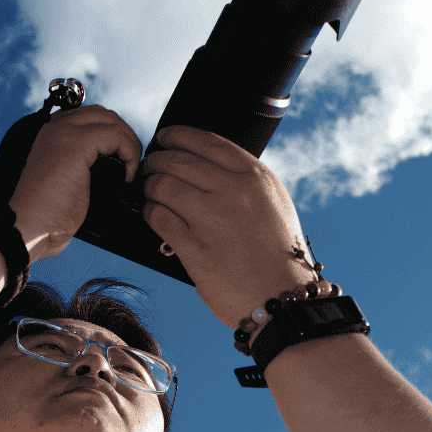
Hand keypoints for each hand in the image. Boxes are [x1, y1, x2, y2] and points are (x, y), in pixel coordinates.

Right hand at [8, 105, 142, 262]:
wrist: (27, 229)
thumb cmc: (46, 217)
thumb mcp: (68, 182)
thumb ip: (85, 165)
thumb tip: (118, 167)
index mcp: (50, 135)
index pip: (91, 117)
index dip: (113, 135)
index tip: (122, 163)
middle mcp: (54, 128)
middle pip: (103, 114)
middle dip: (124, 135)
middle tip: (131, 165)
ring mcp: (63, 133)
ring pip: (111, 121)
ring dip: (129, 143)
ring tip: (130, 171)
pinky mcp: (75, 144)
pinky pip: (116, 135)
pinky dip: (130, 154)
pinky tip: (126, 177)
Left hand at [140, 125, 318, 329]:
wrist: (282, 296)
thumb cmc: (277, 251)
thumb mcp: (272, 201)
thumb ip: (242, 178)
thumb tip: (203, 162)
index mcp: (254, 176)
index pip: (205, 141)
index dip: (177, 135)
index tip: (164, 137)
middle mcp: (233, 191)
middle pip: (177, 160)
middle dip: (156, 161)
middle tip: (150, 167)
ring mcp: (212, 218)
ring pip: (162, 185)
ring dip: (149, 186)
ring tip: (149, 191)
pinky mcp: (194, 247)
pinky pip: (157, 217)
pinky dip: (149, 212)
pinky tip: (152, 214)